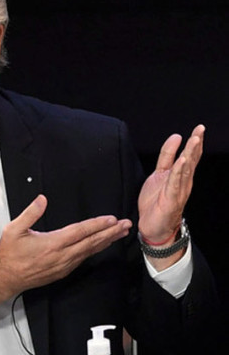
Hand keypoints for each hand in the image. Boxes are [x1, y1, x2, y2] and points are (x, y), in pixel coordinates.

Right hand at [0, 195, 130, 305]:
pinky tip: (100, 246)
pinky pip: (83, 259)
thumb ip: (30, 213)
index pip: (81, 231)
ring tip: (120, 234)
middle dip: (110, 233)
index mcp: (53, 243)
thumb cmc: (10, 254)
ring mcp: (64, 265)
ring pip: (90, 251)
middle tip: (126, 226)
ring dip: (106, 242)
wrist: (6, 278)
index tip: (112, 219)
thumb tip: (42, 199)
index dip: (97, 225)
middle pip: (91, 242)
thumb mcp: (13, 230)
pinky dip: (95, 251)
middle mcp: (62, 255)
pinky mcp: (62, 271)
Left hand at [137, 125, 203, 243]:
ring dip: (190, 154)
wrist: (153, 227)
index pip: (190, 155)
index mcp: (180, 175)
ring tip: (194, 140)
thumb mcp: (159, 174)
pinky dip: (179, 172)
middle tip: (200, 130)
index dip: (194, 142)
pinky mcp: (172, 199)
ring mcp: (179, 190)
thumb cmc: (156, 202)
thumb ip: (167, 156)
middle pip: (191, 160)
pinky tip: (182, 161)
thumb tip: (176, 137)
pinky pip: (175, 183)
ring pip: (186, 169)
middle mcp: (183, 181)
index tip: (199, 128)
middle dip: (195, 144)